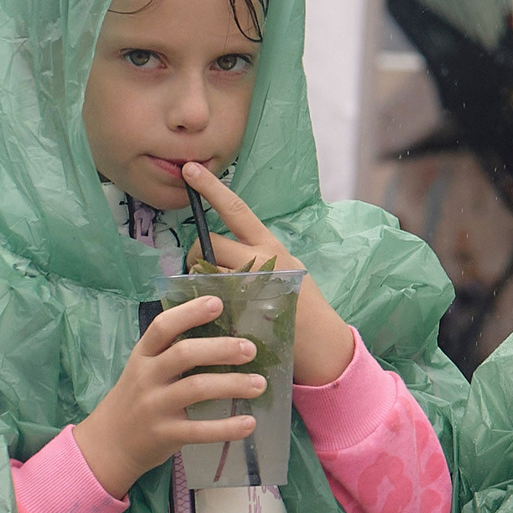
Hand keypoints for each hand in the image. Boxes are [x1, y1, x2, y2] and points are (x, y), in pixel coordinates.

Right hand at [73, 294, 266, 497]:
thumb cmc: (136, 398)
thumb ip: (171, 352)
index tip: (217, 303)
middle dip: (220, 349)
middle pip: (184, 354)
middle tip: (250, 349)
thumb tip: (223, 332)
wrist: (109, 443)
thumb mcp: (145, 369)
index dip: (189, 313)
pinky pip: (199, 431)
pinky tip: (249, 423)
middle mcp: (147, 377)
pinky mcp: (164, 435)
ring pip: (195, 389)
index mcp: (143, 355)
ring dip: (232, 384)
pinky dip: (227, 428)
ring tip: (259, 384)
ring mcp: (155, 406)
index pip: (163, 327)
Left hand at [180, 162, 356, 386]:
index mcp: (271, 245)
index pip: (236, 209)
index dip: (210, 188)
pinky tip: (217, 312)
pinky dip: (206, 302)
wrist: (322, 343)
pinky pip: (207, 297)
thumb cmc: (302, 305)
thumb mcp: (287, 269)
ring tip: (215, 296)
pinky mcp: (241, 309)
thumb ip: (257, 256)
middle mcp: (261, 259)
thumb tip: (219, 251)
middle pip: (209, 244)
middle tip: (200, 271)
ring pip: (204, 271)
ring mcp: (249, 285)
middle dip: (196, 255)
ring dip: (200, 281)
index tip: (190, 169)